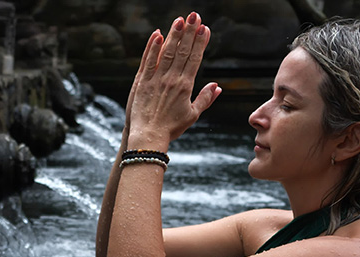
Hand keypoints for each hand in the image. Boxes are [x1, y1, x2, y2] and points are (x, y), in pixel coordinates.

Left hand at [127, 12, 220, 149]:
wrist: (148, 137)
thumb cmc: (171, 128)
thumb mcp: (192, 115)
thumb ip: (205, 99)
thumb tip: (217, 86)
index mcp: (185, 86)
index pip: (195, 59)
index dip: (200, 42)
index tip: (205, 28)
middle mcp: (171, 80)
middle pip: (182, 51)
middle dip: (189, 32)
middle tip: (195, 15)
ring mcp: (155, 79)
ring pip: (166, 52)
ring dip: (174, 34)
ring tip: (180, 20)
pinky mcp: (142, 82)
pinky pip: (148, 61)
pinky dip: (153, 47)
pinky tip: (158, 34)